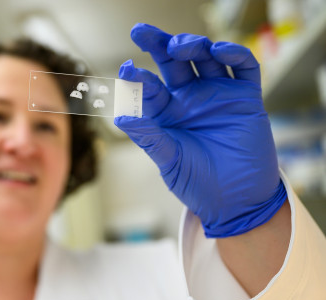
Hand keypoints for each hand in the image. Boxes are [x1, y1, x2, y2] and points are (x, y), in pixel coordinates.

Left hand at [115, 23, 286, 237]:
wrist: (236, 201)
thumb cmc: (198, 183)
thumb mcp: (169, 160)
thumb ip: (149, 137)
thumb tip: (120, 116)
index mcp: (167, 114)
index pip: (150, 88)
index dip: (138, 78)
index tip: (127, 69)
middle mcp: (190, 100)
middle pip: (173, 64)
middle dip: (158, 45)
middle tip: (141, 32)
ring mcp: (218, 96)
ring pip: (205, 60)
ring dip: (193, 46)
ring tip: (180, 46)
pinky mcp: (245, 98)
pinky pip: (243, 68)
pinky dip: (234, 54)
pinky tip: (219, 51)